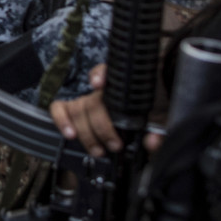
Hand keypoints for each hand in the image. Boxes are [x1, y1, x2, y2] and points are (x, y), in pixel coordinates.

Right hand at [47, 65, 163, 157]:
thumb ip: (159, 129)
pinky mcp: (75, 108)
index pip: (108, 70)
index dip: (100, 74)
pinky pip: (59, 108)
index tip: (98, 84)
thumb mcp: (161, 118)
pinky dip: (62, 120)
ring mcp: (87, 98)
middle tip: (115, 145)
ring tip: (98, 150)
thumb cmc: (151, 111)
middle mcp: (102, 90)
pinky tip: (69, 134)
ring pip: (78, 110)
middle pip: (93, 102)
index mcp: (124, 86)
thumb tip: (152, 143)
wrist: (147, 110)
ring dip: (86, 133)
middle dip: (101, 127)